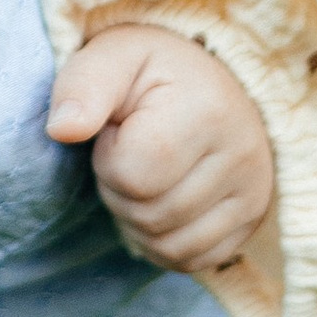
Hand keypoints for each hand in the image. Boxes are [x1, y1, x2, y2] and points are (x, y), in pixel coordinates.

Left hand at [46, 23, 276, 278]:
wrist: (212, 77)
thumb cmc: (152, 70)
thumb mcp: (113, 56)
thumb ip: (82, 86)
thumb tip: (61, 130)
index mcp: (209, 110)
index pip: (134, 176)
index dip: (110, 157)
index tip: (121, 127)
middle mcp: (244, 157)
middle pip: (150, 216)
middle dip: (121, 189)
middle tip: (132, 148)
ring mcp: (255, 194)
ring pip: (168, 246)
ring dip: (138, 218)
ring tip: (148, 171)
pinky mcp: (253, 221)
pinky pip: (191, 260)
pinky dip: (163, 241)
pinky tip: (162, 200)